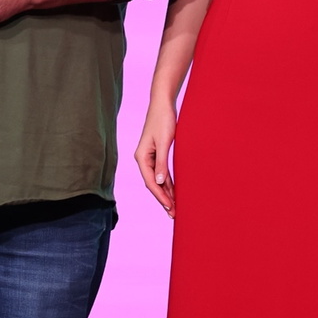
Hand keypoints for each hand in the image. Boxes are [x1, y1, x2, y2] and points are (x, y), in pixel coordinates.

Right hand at [134, 99, 177, 216]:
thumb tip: (159, 182)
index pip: (150, 182)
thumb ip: (161, 162)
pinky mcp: (157, 153)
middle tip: (174, 214)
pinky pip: (162, 172)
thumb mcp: (164, 142)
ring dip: (166, 192)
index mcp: (141, 157)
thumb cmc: (163, 120)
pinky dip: (168, 183)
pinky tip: (174, 192)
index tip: (170, 207)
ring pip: (158, 180)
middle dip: (163, 198)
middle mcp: (144, 158)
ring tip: (175, 207)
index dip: (160, 196)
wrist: (163, 104)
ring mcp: (150, 156)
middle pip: (153, 184)